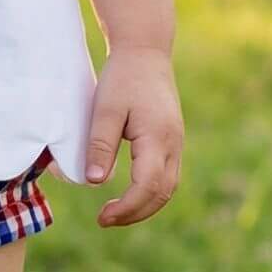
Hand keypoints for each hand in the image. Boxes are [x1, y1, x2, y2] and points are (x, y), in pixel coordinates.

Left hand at [85, 45, 181, 227]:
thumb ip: (100, 145)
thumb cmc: (123, 77)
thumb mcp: (105, 109)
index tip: (102, 217)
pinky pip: (167, 175)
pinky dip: (150, 192)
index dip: (126, 208)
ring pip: (168, 187)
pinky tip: (130, 195)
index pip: (147, 186)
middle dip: (135, 213)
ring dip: (144, 205)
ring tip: (115, 213)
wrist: (145, 51)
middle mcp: (173, 144)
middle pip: (162, 193)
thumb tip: (95, 182)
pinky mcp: (172, 139)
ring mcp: (176, 142)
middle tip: (104, 220)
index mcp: (158, 138)